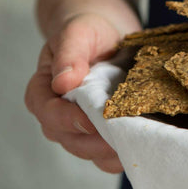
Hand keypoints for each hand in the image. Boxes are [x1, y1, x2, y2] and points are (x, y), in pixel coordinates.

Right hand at [24, 13, 128, 172]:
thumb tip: (62, 83)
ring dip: (114, 152)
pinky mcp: (102, 137)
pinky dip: (126, 154)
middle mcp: (57, 117)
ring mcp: (80, 130)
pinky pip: (109, 156)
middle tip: (125, 137)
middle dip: (97, 142)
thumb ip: (69, 53)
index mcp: (43, 92)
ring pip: (92, 153)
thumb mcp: (79, 32)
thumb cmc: (89, 31)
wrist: (108, 35)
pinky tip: (145, 145)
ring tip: (139, 143)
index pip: (48, 113)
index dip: (68, 120)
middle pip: (71, 140)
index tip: (90, 120)